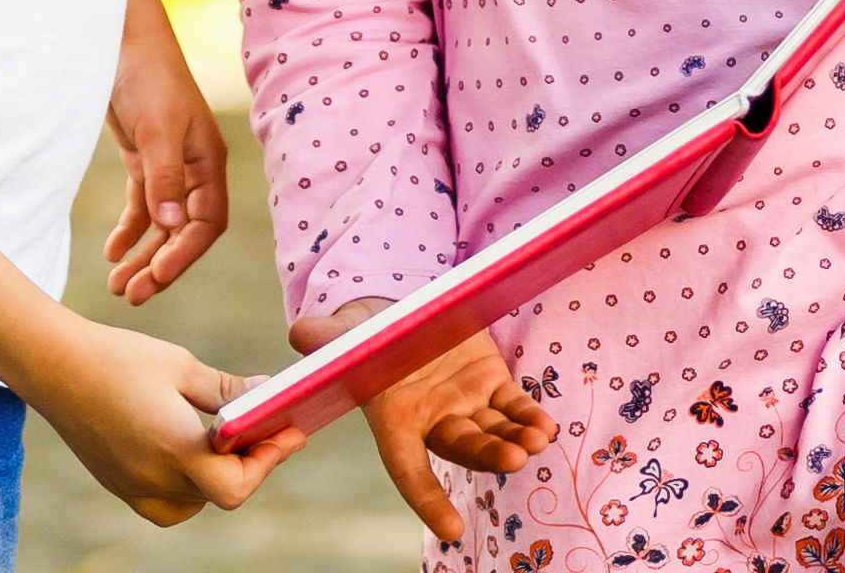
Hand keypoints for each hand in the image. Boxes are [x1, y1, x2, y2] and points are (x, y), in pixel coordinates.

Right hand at [10, 315, 302, 526]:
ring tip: (227, 441)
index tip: (288, 433)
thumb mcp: (182, 366)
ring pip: (193, 503)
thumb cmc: (118, 358)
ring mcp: (131, 487)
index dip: (268, 462)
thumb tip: (268, 394)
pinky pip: (164, 504)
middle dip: (252, 462)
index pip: (236, 485)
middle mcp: (153, 479)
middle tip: (269, 427)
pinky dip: (186, 487)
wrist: (51, 365)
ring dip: (218, 479)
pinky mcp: (117, 484)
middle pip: (220, 491)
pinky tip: (190, 452)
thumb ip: (228, 391)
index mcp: (174, 448)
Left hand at [102, 23, 231, 304]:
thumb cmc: (147, 76)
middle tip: (132, 295)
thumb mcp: (156, 127)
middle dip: (161, 264)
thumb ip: (164, 176)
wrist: (122, 39)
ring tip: (119, 284)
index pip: (206, 223)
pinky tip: (112, 251)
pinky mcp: (145, 158)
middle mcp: (193, 168)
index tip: (157, 278)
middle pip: (183, 231)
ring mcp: (170, 164)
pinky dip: (130, 230)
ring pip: (161, 223)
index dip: (185, 255)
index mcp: (207, 162)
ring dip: (143, 255)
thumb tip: (171, 225)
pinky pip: (142, 205)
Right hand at [290, 302, 552, 541]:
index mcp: (394, 420)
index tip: (453, 531)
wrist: (396, 313)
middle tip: (513, 459)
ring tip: (535, 441)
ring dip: (516, 438)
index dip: (428, 501)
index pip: (409, 470)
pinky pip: (513, 406)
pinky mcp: (490, 382)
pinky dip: (529, 416)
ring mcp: (464, 404)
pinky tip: (545, 427)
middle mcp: (432, 420)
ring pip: (493, 430)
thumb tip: (300, 335)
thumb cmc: (363, 333)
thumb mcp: (345, 334)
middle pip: (462, 447)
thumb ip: (328, 339)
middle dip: (487, 454)